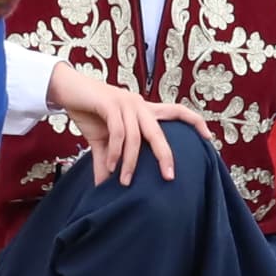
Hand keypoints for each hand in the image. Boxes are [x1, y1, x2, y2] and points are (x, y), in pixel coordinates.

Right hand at [44, 62, 202, 184]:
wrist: (66, 89)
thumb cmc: (89, 112)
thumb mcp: (101, 140)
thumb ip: (107, 161)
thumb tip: (105, 187)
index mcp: (144, 110)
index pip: (177, 111)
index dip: (195, 122)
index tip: (209, 138)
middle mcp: (140, 104)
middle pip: (160, 131)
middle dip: (165, 155)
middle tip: (169, 177)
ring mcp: (126, 102)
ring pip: (136, 137)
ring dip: (131, 162)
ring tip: (124, 182)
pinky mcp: (110, 103)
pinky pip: (118, 132)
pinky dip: (115, 152)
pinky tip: (110, 166)